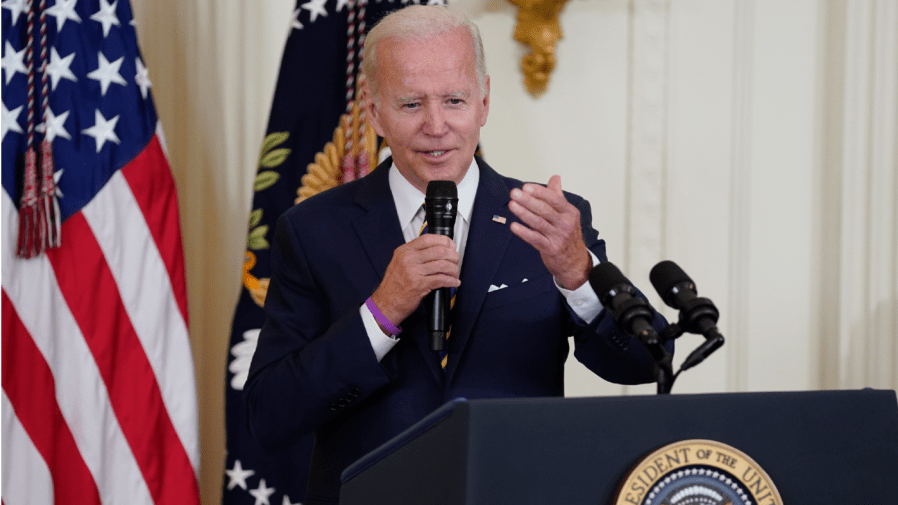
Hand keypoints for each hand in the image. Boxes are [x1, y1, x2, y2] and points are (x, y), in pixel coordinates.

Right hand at [370, 234, 460, 326]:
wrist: (385, 304)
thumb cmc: (393, 286)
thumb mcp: (399, 263)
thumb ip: (415, 254)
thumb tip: (436, 249)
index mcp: (404, 251)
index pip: (428, 239)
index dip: (444, 241)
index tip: (451, 245)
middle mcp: (408, 259)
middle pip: (439, 251)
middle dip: (453, 256)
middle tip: (456, 260)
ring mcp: (413, 271)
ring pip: (443, 265)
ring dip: (454, 270)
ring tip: (455, 273)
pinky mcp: (419, 285)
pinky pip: (442, 279)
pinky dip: (451, 281)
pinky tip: (454, 282)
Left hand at [508, 175, 590, 289]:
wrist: (575, 261)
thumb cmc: (568, 234)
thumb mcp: (567, 214)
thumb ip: (558, 196)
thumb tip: (555, 178)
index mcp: (569, 212)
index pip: (554, 199)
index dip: (540, 192)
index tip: (526, 187)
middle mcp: (565, 223)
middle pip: (544, 210)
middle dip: (528, 200)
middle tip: (515, 193)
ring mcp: (558, 236)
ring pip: (538, 223)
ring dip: (524, 213)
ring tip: (512, 205)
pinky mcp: (550, 248)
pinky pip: (535, 239)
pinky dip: (524, 232)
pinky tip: (514, 226)